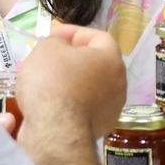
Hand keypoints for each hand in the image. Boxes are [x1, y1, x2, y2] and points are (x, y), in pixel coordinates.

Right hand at [16, 22, 125, 140]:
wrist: (54, 132)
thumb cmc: (52, 82)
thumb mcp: (47, 48)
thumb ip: (57, 41)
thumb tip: (62, 48)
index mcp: (112, 60)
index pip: (98, 37)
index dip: (75, 32)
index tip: (54, 35)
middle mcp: (118, 84)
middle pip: (95, 64)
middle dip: (72, 59)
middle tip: (50, 58)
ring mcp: (111, 110)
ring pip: (89, 88)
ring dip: (70, 82)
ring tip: (46, 81)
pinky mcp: (98, 129)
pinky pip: (82, 108)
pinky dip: (69, 103)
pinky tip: (50, 103)